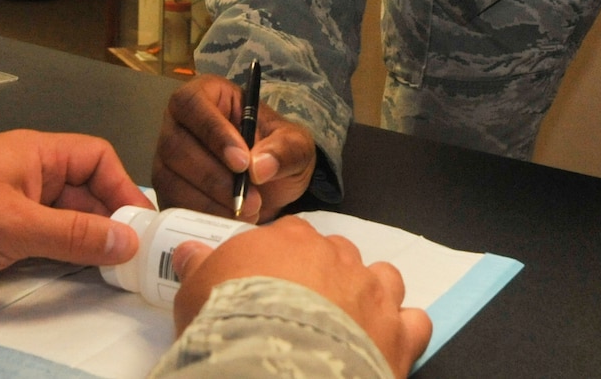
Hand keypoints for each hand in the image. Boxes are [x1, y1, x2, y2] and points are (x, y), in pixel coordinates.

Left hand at [0, 130, 147, 286]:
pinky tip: (75, 273)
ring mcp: (14, 202)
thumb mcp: (15, 224)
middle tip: (133, 256)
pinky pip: (44, 238)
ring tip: (111, 269)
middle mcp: (28, 173)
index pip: (97, 159)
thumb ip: (73, 233)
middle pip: (85, 191)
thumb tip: (126, 239)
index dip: (123, 188)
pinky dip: (63, 253)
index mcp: (35, 153)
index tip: (141, 225)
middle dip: (110, 219)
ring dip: (87, 240)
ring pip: (66, 217)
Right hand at [153, 73, 316, 222]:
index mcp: (206, 95)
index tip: (242, 163)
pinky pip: (172, 203)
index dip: (214, 133)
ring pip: (170, 178)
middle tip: (252, 200)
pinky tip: (230, 220)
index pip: (193, 105)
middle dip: (215, 178)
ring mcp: (167, 158)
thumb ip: (284, 150)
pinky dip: (201, 216)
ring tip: (248, 211)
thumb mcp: (295, 145)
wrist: (274, 188)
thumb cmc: (278, 152)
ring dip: (209, 201)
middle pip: (176, 145)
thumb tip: (259, 168)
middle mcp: (178, 123)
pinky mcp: (167, 189)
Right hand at [170, 219, 431, 377]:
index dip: (279, 258)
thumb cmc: (231, 323)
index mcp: (289, 240)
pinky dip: (402, 331)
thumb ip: (198, 268)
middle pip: (336, 253)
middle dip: (324, 274)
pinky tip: (383, 344)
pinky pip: (414, 322)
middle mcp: (336, 257)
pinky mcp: (398, 334)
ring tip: (349, 321)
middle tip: (302, 308)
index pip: (288, 234)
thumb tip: (187, 251)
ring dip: (370, 293)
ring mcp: (372, 294)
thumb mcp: (195, 294)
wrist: (276, 366)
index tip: (266, 281)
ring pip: (383, 277)